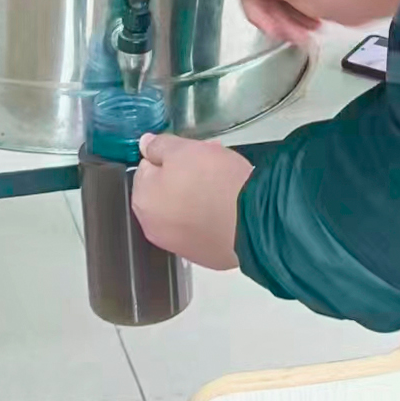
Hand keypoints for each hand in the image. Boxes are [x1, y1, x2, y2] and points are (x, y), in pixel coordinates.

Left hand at [133, 133, 253, 268]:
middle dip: (185, 176)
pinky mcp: (204, 256)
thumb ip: (159, 146)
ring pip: (184, 209)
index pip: (148, 168)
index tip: (192, 154)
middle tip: (212, 166)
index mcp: (143, 201)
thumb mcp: (184, 150)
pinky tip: (228, 210)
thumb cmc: (215, 183)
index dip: (170, 157)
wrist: (256, 223)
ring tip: (225, 186)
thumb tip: (144, 144)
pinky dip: (210, 218)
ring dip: (199, 196)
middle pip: (166, 190)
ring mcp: (179, 246)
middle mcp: (154, 228)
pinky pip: (202, 228)